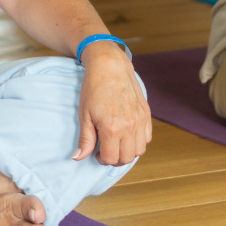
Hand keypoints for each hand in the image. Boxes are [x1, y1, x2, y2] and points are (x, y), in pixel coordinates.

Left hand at [73, 45, 151, 165]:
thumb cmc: (94, 88)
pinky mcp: (146, 113)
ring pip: (139, 150)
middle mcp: (129, 126)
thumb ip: (85, 139)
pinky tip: (127, 134)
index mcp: (112, 128)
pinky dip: (138, 141)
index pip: (111, 158)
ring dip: (128, 151)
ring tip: (116, 143)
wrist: (110, 66)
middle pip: (126, 158)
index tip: (96, 153)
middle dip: (115, 159)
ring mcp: (140, 120)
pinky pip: (147, 137)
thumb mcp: (85, 115)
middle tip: (105, 150)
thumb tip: (78, 157)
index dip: (101, 159)